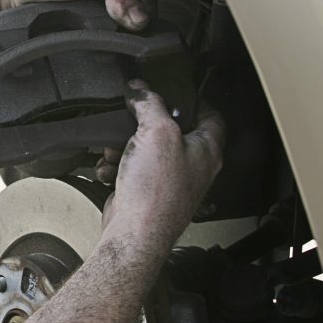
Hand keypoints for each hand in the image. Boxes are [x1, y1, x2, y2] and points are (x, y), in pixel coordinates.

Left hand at [0, 0, 155, 30]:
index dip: (145, 7)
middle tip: (126, 37)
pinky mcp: (72, 5)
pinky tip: (93, 38)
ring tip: (109, 39)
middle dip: (130, 17)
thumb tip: (140, 15)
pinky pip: (95, 21)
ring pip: (113, 11)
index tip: (140, 29)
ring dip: (113, 26)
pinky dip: (98, 31)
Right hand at [96, 80, 224, 241]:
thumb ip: (150, 104)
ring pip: (146, 150)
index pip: (211, 114)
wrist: (135, 232)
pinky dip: (117, 167)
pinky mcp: (148, 193)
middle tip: (132, 121)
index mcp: (207, 149)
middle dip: (143, 126)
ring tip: (116, 152)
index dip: (192, 99)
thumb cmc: (157, 192)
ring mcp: (170, 181)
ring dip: (123, 147)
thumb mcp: (156, 132)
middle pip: (170, 131)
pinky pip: (131, 170)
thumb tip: (140, 90)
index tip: (172, 91)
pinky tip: (111, 170)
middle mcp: (192, 166)